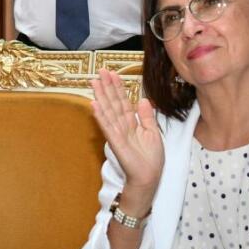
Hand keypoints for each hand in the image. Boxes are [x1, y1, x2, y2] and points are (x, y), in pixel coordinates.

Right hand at [91, 69, 163, 202]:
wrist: (149, 177)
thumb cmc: (151, 159)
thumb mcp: (153, 133)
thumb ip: (147, 116)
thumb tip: (143, 99)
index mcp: (132, 122)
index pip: (123, 101)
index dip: (118, 87)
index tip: (113, 74)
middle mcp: (122, 125)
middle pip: (113, 102)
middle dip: (107, 86)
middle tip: (101, 71)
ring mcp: (117, 132)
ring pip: (108, 110)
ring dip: (101, 96)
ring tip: (94, 82)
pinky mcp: (115, 141)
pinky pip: (107, 126)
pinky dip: (100, 115)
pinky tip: (94, 104)